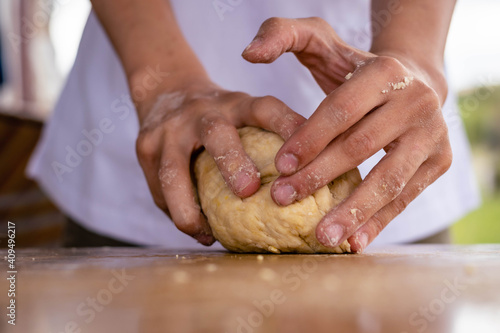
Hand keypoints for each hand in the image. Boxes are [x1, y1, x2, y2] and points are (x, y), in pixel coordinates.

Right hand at [135, 78, 303, 244]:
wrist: (164, 89)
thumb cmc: (216, 113)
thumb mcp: (240, 109)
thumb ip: (265, 135)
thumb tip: (304, 183)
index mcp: (235, 103)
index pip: (265, 108)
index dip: (287, 125)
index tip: (307, 148)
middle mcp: (202, 113)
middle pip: (217, 135)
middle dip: (232, 163)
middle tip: (248, 191)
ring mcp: (169, 130)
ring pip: (174, 171)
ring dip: (189, 205)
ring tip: (207, 234)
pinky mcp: (145, 148)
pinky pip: (159, 189)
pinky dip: (178, 212)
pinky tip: (198, 231)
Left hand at [242, 17, 451, 251]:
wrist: (413, 81)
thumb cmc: (355, 67)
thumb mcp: (320, 39)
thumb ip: (281, 35)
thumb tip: (248, 54)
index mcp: (385, 73)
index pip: (341, 110)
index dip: (309, 138)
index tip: (279, 166)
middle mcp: (416, 102)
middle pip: (361, 147)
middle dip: (320, 177)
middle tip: (283, 200)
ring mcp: (433, 134)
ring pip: (389, 179)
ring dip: (354, 212)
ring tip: (323, 237)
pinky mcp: (439, 162)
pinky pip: (405, 197)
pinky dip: (379, 221)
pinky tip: (354, 243)